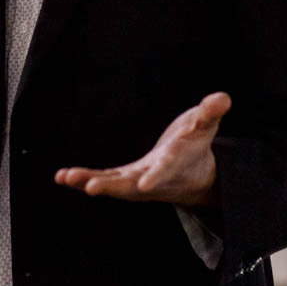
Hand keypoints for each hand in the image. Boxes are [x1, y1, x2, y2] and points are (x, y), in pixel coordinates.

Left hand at [54, 92, 230, 206]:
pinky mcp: (125, 179)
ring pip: (112, 185)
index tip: (146, 183)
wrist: (194, 175)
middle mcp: (154, 177)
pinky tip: (63, 177)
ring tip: (67, 177)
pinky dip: (84, 179)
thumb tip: (223, 98)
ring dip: (90, 181)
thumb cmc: (196, 145)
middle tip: (91, 187)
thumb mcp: (205, 125)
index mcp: (175, 163)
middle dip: (112, 187)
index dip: (157, 176)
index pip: (166, 170)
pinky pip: (103, 180)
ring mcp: (137, 181)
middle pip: (132, 185)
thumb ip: (210, 112)